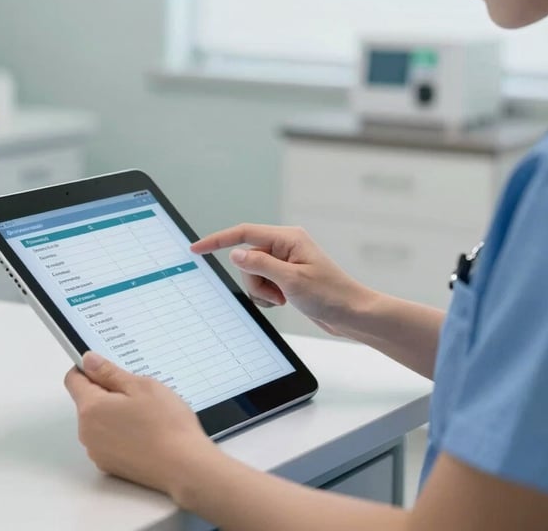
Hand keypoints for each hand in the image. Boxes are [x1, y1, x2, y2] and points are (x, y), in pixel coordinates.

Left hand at [64, 352, 216, 493]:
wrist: (184, 466)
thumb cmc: (166, 425)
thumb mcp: (140, 385)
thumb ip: (109, 372)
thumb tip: (89, 360)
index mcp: (91, 409)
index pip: (74, 379)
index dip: (88, 368)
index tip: (105, 366)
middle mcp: (87, 433)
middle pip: (88, 402)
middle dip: (108, 392)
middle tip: (137, 391)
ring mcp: (98, 452)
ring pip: (99, 422)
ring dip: (115, 413)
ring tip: (146, 413)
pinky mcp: (110, 465)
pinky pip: (109, 441)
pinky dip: (121, 433)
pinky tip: (145, 432)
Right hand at [191, 223, 365, 334]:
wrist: (351, 314)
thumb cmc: (331, 294)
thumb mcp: (292, 280)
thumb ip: (260, 265)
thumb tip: (235, 254)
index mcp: (288, 238)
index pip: (244, 234)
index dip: (218, 240)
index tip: (197, 248)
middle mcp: (285, 246)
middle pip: (247, 259)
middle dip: (255, 281)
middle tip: (276, 294)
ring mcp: (285, 262)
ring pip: (253, 274)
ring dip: (262, 291)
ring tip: (284, 299)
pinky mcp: (286, 277)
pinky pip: (263, 284)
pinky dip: (268, 296)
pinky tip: (285, 302)